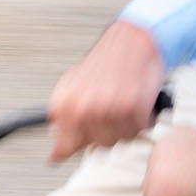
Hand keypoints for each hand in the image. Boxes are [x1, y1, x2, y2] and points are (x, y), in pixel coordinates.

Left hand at [47, 21, 165, 162]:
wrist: (132, 40)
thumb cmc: (104, 62)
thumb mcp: (70, 89)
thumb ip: (63, 122)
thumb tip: (54, 155)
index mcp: (63, 106)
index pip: (64, 148)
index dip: (76, 144)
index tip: (81, 141)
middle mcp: (84, 110)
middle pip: (97, 147)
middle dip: (104, 132)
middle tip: (108, 109)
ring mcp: (109, 111)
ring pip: (119, 141)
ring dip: (124, 126)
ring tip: (122, 103)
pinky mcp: (134, 109)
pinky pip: (138, 130)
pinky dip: (141, 118)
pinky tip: (135, 102)